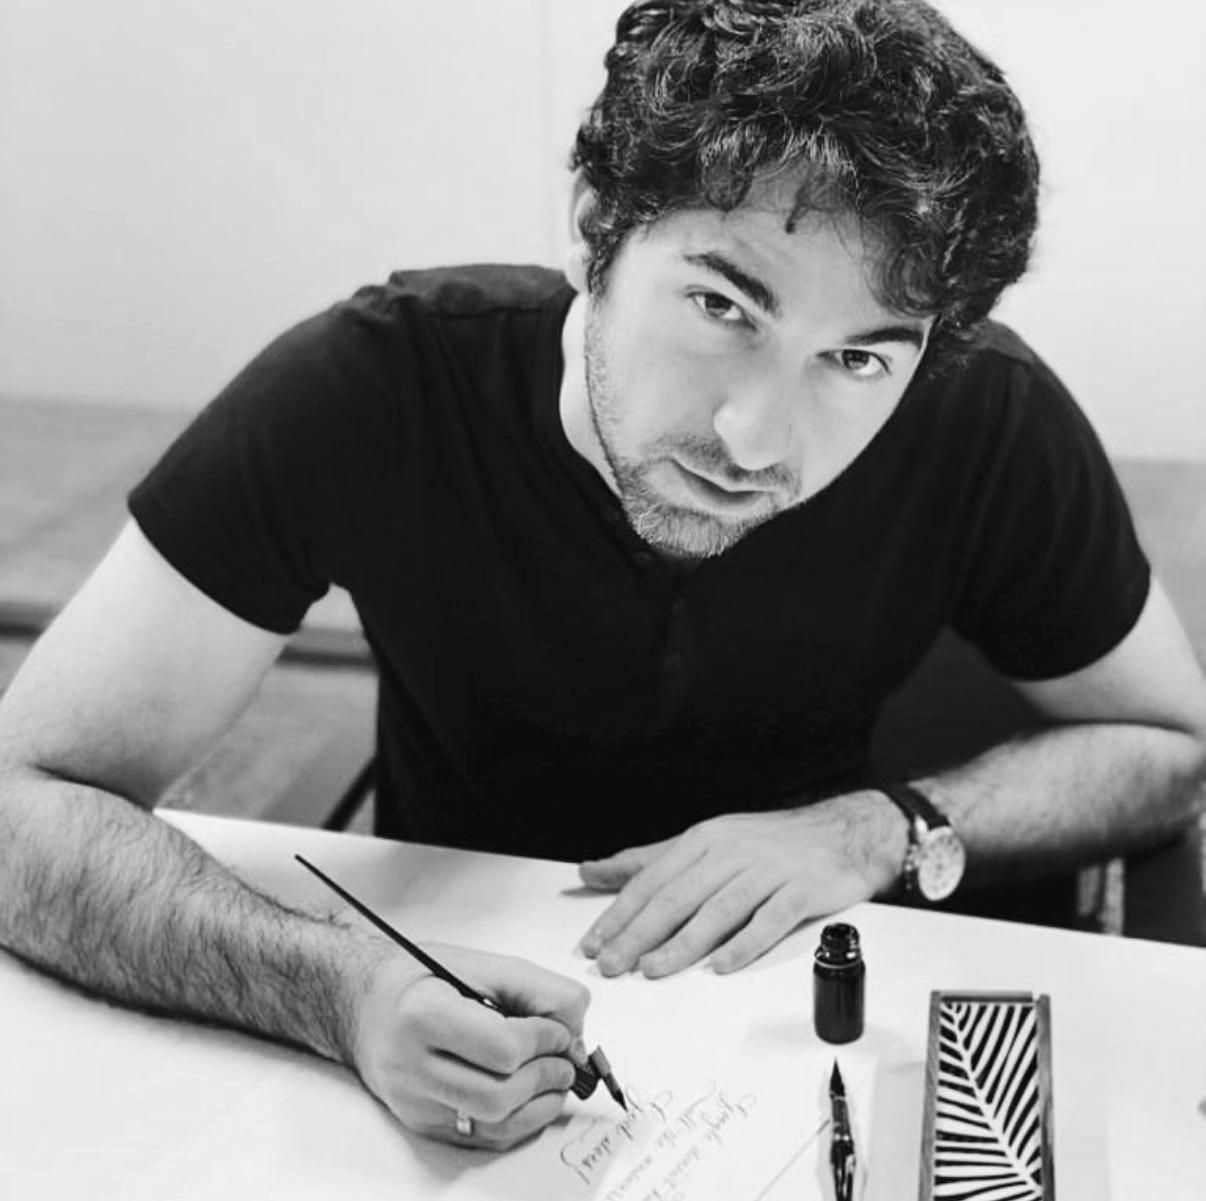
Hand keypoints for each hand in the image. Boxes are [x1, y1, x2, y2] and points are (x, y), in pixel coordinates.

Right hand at [349, 944, 589, 1149]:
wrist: (363, 1001)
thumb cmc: (420, 977)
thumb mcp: (479, 963)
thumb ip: (536, 988)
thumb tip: (575, 1030)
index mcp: (424, 1014)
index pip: (503, 1047)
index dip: (545, 1040)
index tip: (558, 1030)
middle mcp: (411, 1066)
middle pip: (499, 1095)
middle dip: (547, 1077)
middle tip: (565, 1057)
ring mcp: (413, 1102)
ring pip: (493, 1125)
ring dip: (540, 1104)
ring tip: (554, 1076)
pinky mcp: (421, 1123)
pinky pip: (482, 1138)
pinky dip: (519, 1122)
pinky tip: (532, 1097)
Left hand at [578, 794, 902, 977]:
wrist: (843, 833)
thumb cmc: (768, 843)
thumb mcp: (704, 842)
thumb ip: (648, 860)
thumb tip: (592, 872)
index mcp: (704, 839)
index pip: (652, 879)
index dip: (621, 912)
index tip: (595, 943)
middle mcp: (731, 851)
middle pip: (677, 896)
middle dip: (639, 933)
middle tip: (612, 965)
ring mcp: (767, 870)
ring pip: (717, 909)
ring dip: (682, 942)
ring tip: (652, 969)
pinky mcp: (801, 889)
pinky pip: (769, 920)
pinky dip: (744, 944)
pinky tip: (721, 967)